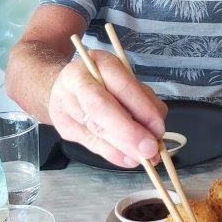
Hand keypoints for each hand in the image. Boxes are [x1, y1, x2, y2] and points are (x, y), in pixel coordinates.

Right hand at [48, 50, 167, 167]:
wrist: (65, 86)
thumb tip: (156, 130)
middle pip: (101, 108)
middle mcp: (77, 81)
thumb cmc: (104, 82)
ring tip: (144, 158)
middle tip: (150, 150)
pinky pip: (90, 143)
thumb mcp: (127, 80)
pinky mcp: (63, 126)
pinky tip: (128, 159)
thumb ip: (144, 100)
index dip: (141, 109)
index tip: (158, 129)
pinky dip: (113, 154)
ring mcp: (66, 104)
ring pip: (95, 129)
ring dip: (123, 147)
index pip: (121, 85)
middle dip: (129, 132)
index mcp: (98, 62)